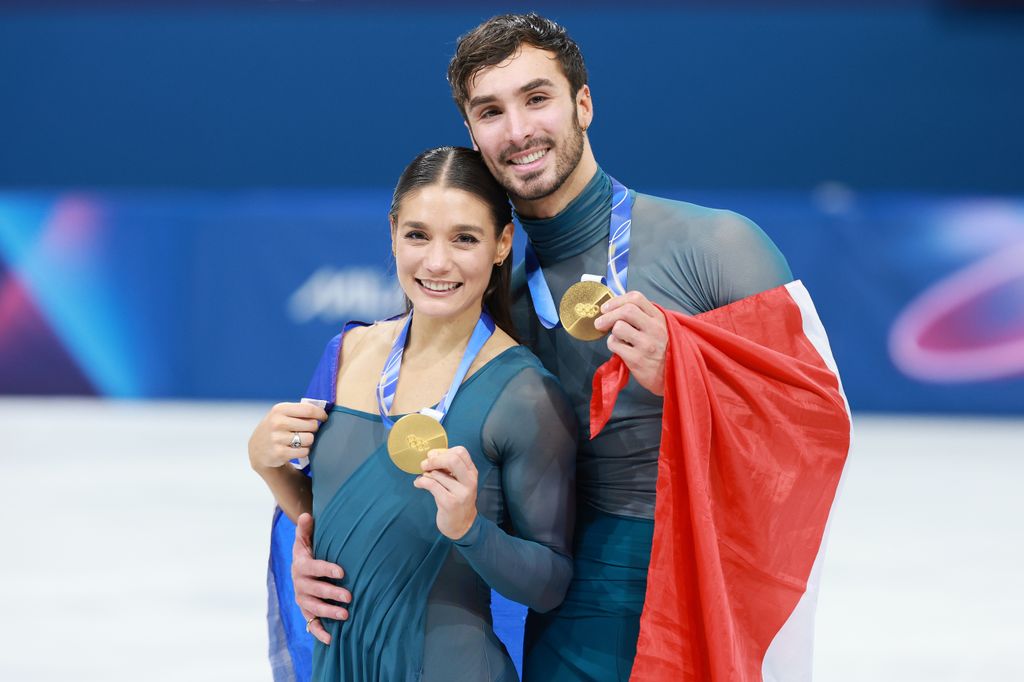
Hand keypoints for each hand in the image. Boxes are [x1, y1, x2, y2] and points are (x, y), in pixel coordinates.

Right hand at [248, 401, 328, 470]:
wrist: (257, 449)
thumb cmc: (276, 428)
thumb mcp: (282, 414)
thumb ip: (300, 410)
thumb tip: (324, 409)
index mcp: (280, 409)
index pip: (309, 410)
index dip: (320, 414)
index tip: (324, 417)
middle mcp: (277, 422)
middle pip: (312, 425)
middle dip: (313, 429)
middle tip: (306, 431)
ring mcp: (277, 438)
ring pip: (309, 439)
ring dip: (309, 441)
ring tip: (301, 440)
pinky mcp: (280, 453)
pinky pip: (304, 451)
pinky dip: (304, 451)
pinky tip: (296, 449)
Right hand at [292, 513, 350, 644]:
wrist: (300, 568)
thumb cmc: (308, 552)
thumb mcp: (305, 540)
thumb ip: (305, 529)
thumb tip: (307, 515)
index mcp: (301, 565)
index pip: (314, 568)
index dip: (327, 569)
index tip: (342, 571)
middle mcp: (300, 584)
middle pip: (315, 590)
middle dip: (332, 594)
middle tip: (350, 596)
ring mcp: (302, 599)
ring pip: (314, 608)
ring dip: (329, 612)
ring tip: (346, 615)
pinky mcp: (306, 611)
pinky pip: (311, 624)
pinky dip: (319, 632)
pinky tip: (332, 639)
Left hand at [413, 446, 478, 540]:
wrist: (462, 525)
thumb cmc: (457, 499)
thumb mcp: (459, 481)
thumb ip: (448, 468)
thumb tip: (431, 455)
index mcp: (472, 472)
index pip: (460, 452)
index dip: (443, 451)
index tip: (434, 457)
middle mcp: (469, 481)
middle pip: (452, 459)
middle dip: (434, 459)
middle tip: (425, 464)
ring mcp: (460, 493)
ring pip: (438, 474)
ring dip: (426, 474)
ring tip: (423, 478)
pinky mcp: (449, 503)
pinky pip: (431, 485)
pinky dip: (421, 481)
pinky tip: (418, 483)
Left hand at [593, 291, 667, 395]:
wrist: (670, 376)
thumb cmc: (660, 349)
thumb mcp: (658, 328)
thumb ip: (641, 316)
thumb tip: (613, 307)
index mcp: (659, 318)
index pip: (636, 298)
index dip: (617, 301)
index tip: (606, 308)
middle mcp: (655, 329)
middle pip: (626, 311)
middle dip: (608, 315)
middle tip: (599, 323)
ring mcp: (646, 344)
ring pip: (618, 328)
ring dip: (612, 333)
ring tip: (618, 339)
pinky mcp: (637, 359)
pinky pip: (614, 344)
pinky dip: (612, 345)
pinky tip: (620, 349)